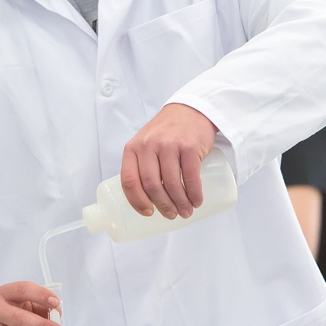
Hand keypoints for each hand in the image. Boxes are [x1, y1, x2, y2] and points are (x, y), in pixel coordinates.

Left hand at [121, 104, 218, 218]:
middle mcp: (148, 145)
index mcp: (133, 148)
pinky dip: (195, 194)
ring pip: (171, 184)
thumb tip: (145, 200)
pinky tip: (196, 201)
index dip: (137, 201)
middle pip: (151, 185)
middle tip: (171, 215)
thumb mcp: (145, 143)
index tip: (148, 213)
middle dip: (162, 206)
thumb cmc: (166, 132)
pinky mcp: (189, 146)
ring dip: (180, 203)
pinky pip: (191, 177)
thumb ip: (141, 165)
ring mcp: (169, 145)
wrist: (190, 110)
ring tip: (186, 211)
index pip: (129, 180)